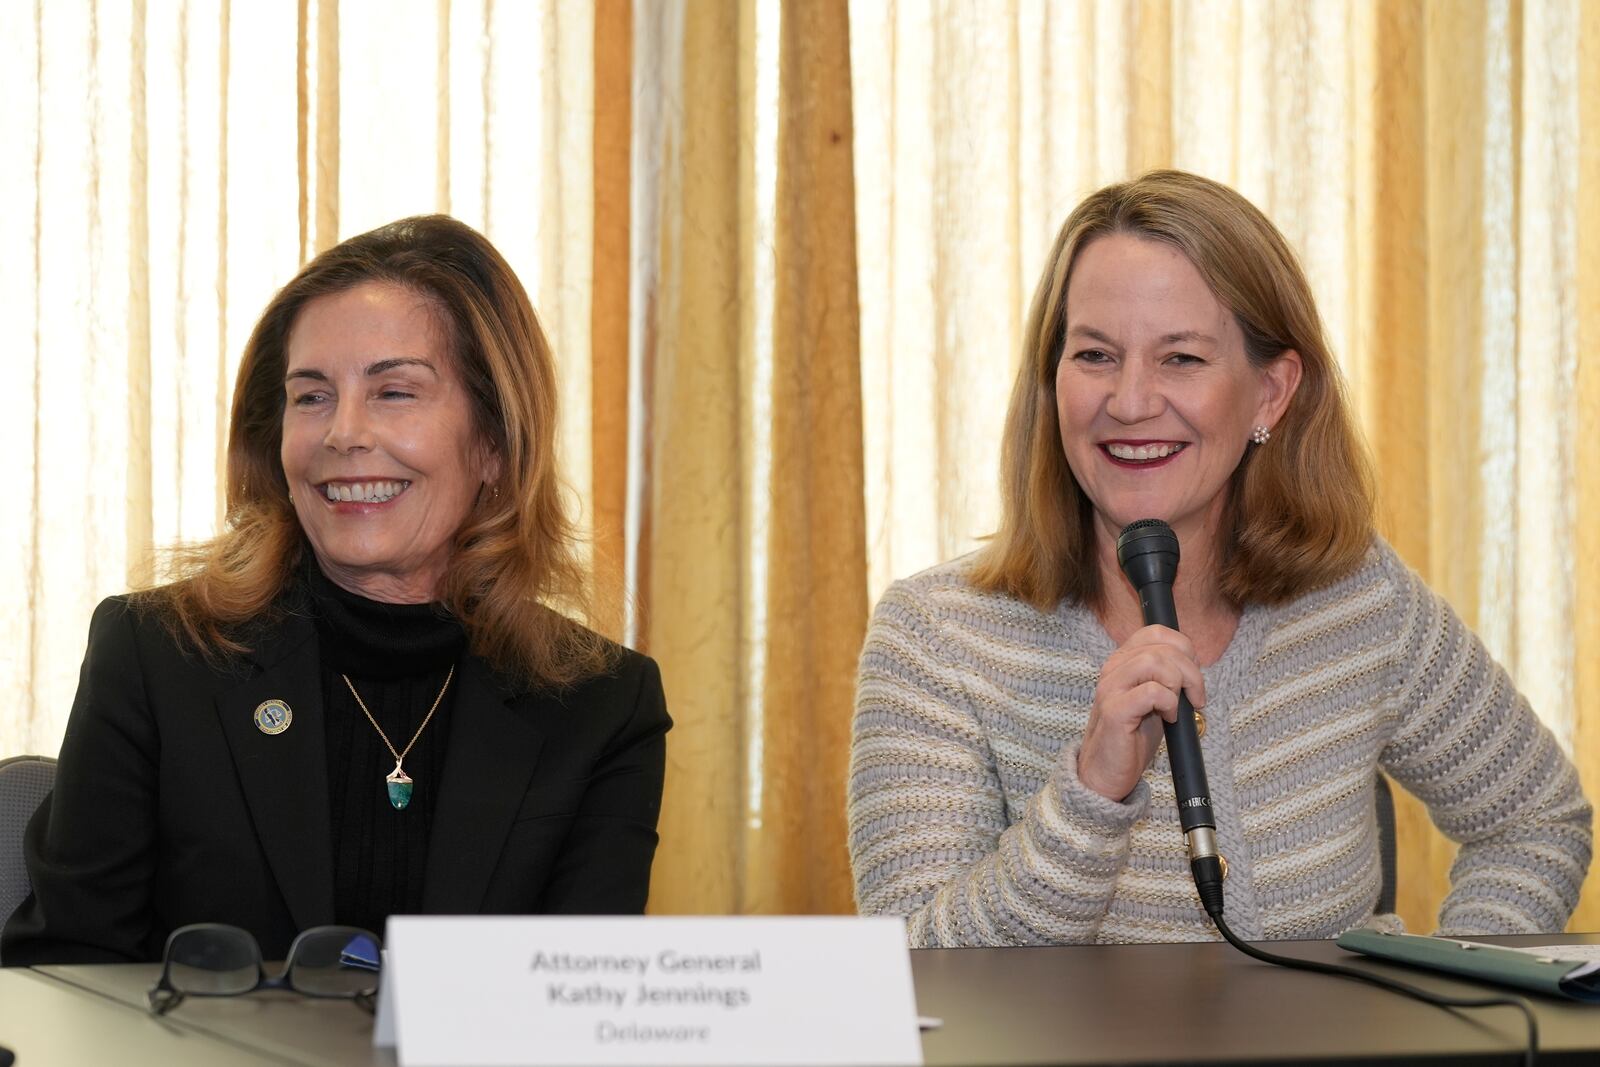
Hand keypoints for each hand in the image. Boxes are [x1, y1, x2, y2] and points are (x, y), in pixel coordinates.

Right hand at [1077, 625, 1205, 801]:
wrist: (1107, 772)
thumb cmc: (1133, 736)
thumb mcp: (1154, 699)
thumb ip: (1167, 677)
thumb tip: (1193, 663)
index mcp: (1123, 661)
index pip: (1156, 632)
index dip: (1183, 649)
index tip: (1192, 678)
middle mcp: (1113, 669)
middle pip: (1162, 647)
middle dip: (1191, 672)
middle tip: (1195, 699)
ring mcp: (1111, 688)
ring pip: (1155, 662)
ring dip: (1179, 685)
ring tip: (1178, 708)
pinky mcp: (1115, 711)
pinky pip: (1151, 692)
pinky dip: (1169, 703)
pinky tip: (1168, 719)